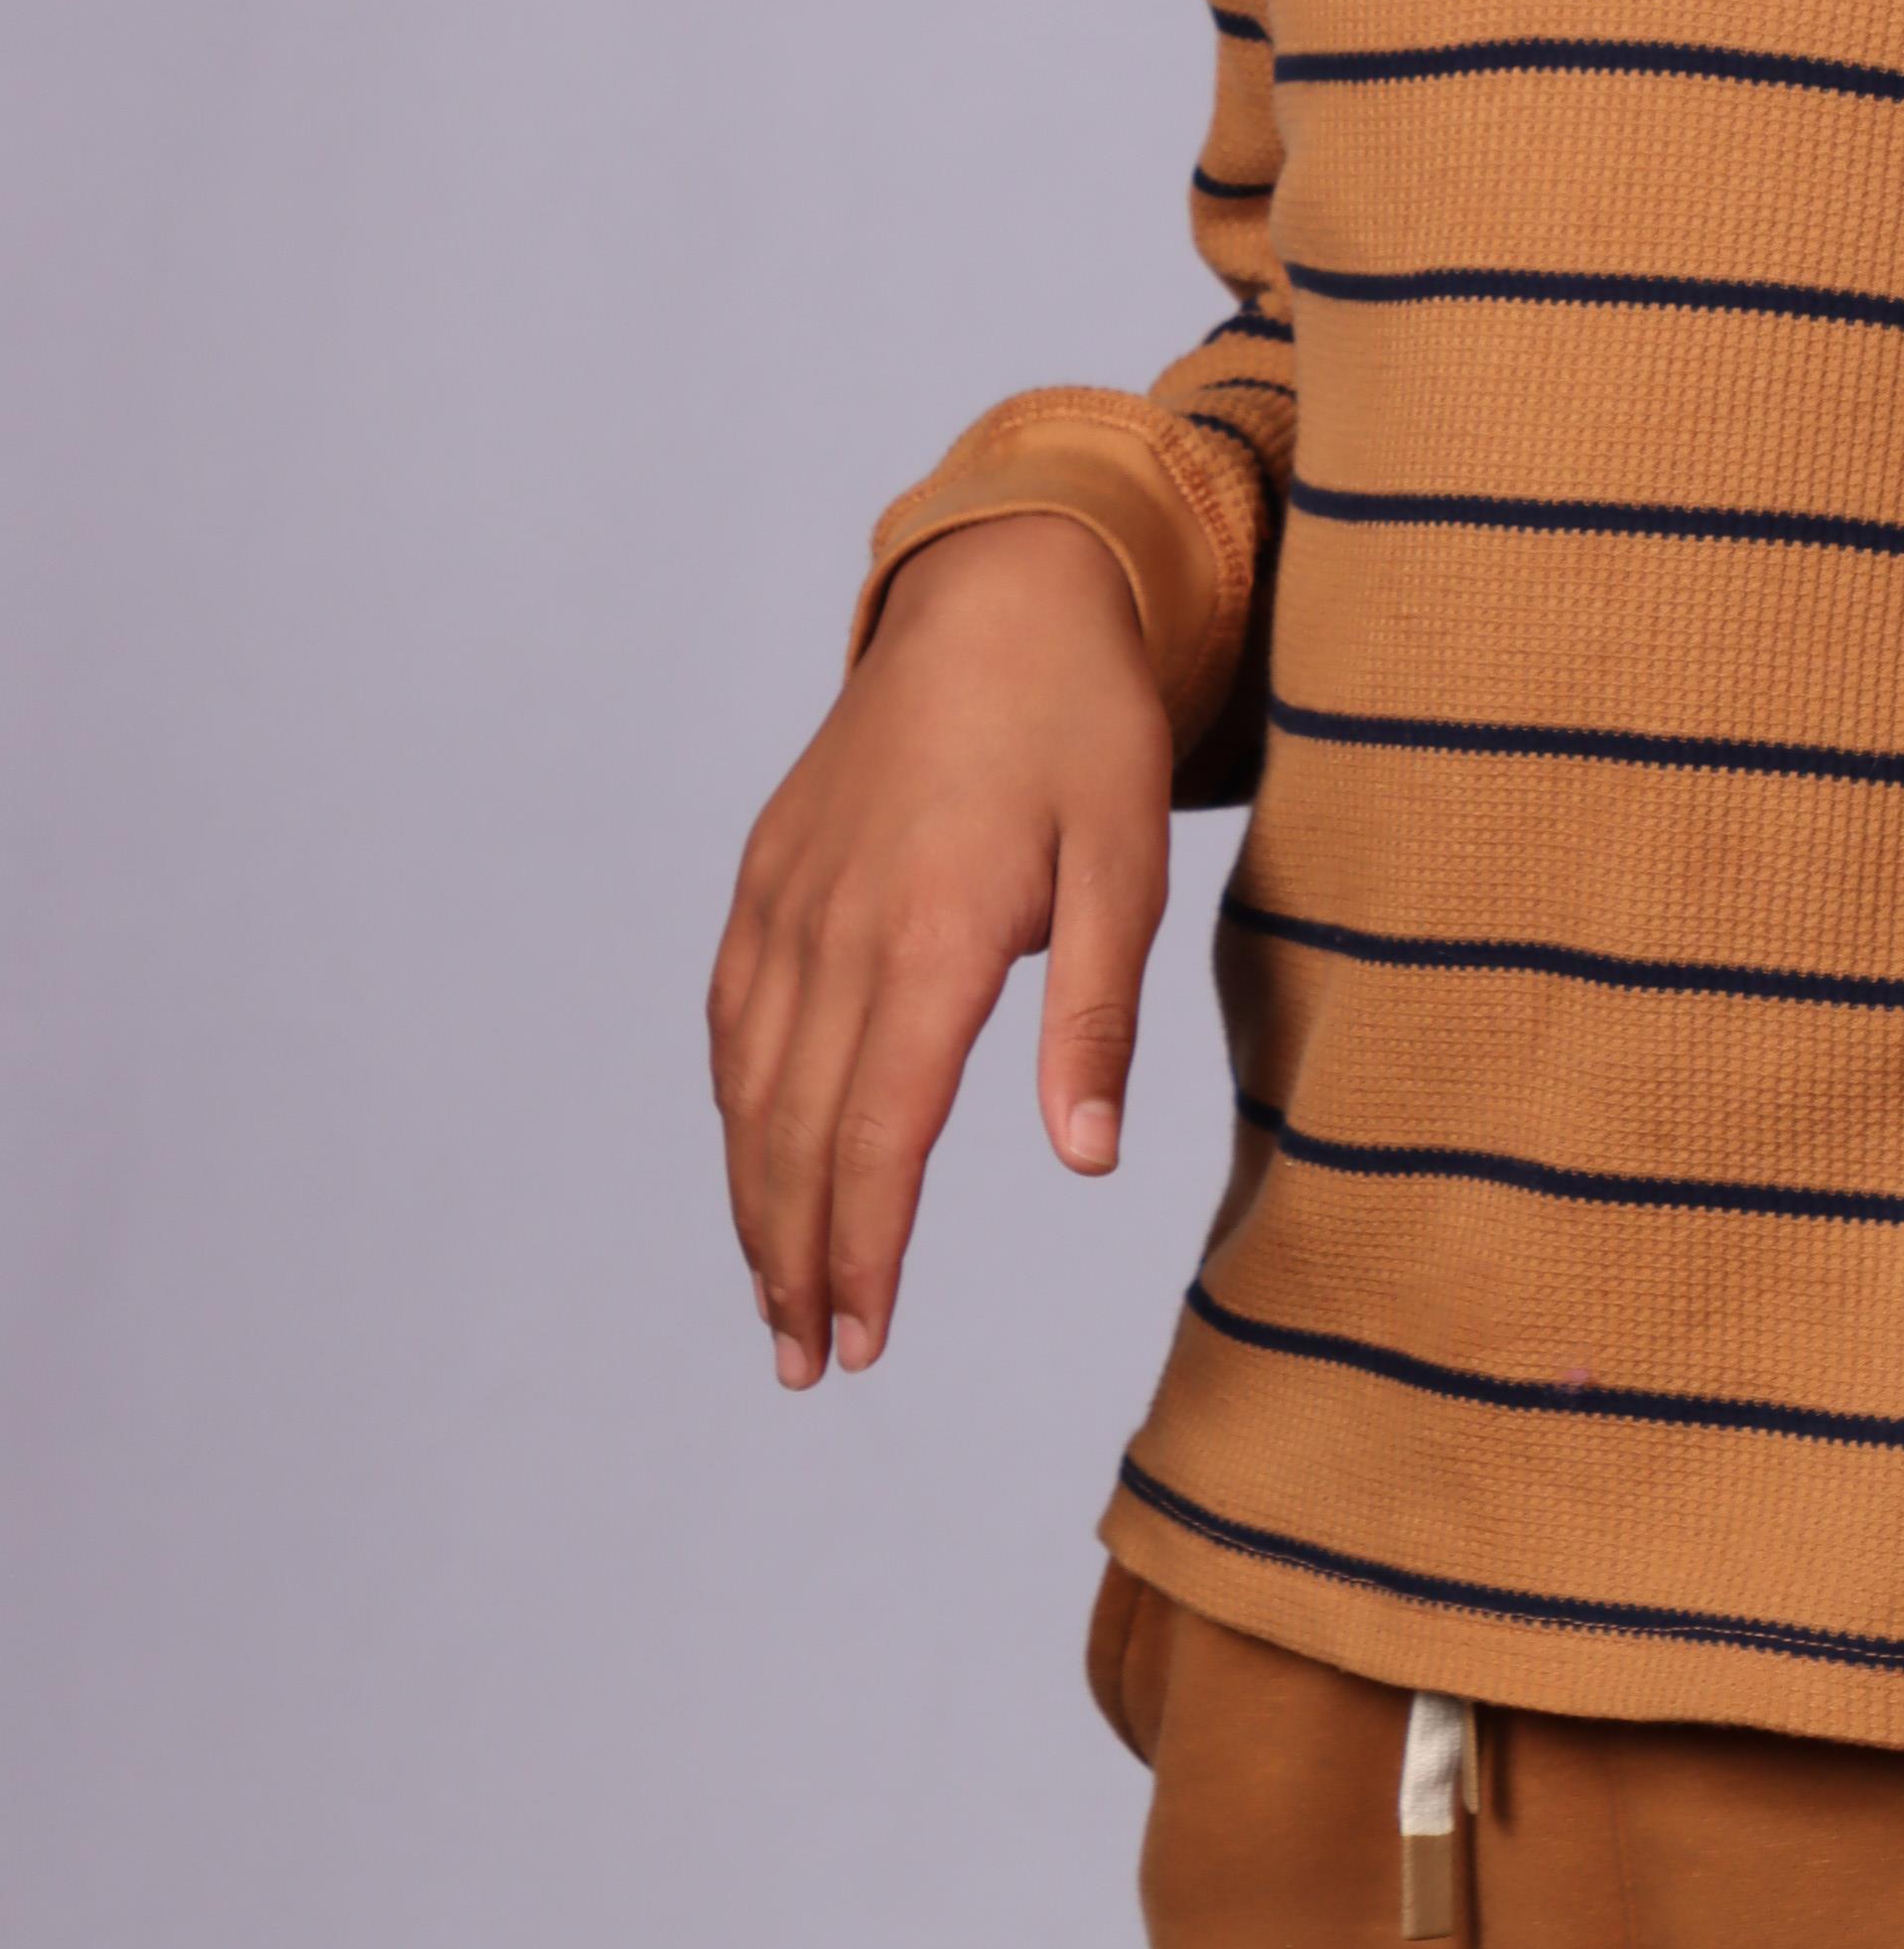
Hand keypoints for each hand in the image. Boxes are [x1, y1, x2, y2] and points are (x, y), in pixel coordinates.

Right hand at [705, 513, 1171, 1386]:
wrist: (1000, 589)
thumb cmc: (1083, 725)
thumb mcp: (1127, 860)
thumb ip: (1097, 1016)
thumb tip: (1084, 1163)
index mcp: (929, 934)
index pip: (876, 1134)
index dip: (863, 1250)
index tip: (864, 1341)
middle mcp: (836, 925)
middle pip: (794, 1131)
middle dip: (796, 1259)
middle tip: (809, 1359)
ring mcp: (788, 894)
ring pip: (746, 1082)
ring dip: (753, 1196)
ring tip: (776, 1294)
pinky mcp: (769, 868)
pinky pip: (732, 1008)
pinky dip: (734, 1099)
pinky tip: (754, 1150)